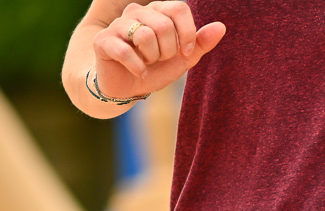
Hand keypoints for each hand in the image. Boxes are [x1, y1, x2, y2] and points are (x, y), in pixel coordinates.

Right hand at [92, 2, 224, 101]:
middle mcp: (137, 12)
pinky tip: (139, 73)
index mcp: (158, 12)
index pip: (179, 8)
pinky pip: (126, 51)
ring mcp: (118, 25)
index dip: (187, 33)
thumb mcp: (183, 59)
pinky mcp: (103, 41)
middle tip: (159, 59)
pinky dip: (138, 68)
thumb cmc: (156, 69)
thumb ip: (201, 43)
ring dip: (151, 58)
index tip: (186, 52)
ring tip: (147, 62)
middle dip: (167, 50)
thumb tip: (221, 27)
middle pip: (163, 25)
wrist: (127, 88)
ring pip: (145, 35)